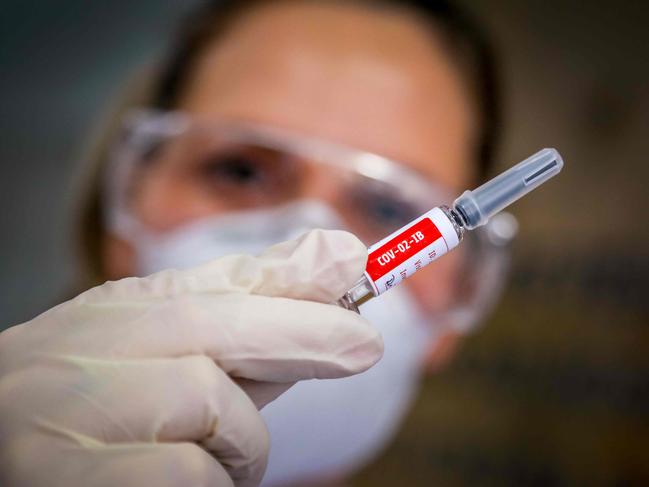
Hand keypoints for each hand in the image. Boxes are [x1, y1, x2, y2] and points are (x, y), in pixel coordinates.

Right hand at [0, 229, 382, 486]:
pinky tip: (187, 483)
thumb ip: (233, 335)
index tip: (350, 259)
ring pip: (210, 403)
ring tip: (219, 462)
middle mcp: (74, 350)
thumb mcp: (152, 367)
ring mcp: (62, 411)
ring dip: (242, 443)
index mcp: (100, 319)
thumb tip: (323, 292)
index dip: (284, 272)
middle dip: (298, 328)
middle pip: (208, 323)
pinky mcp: (60, 477)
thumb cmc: (89, 422)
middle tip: (365, 343)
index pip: (204, 283)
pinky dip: (210, 481)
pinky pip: (185, 473)